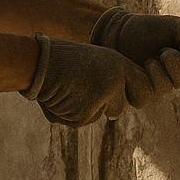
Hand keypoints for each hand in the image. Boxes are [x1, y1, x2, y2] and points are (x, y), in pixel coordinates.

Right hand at [21, 34, 157, 125]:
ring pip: (97, 115)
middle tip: (84, 90)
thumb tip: (116, 113)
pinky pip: (80, 120)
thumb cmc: (60, 59)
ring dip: (84, 109)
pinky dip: (68, 113)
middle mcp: (115, 81)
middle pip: (120, 107)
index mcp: (118, 63)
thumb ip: (108, 79)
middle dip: (107, 106)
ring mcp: (102, 99)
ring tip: (66, 88)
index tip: (121, 94)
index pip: (143, 87)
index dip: (133, 94)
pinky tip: (58, 97)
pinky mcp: (85, 115)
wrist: (37, 62)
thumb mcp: (90, 61)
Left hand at [90, 7, 179, 104]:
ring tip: (148, 57)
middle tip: (164, 51)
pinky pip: (147, 95)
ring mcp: (160, 89)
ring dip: (157, 67)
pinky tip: (135, 68)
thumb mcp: (173, 25)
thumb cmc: (148, 30)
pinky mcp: (142, 96)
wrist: (117, 34)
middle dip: (176, 62)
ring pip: (167, 87)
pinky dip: (141, 78)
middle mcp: (178, 78)